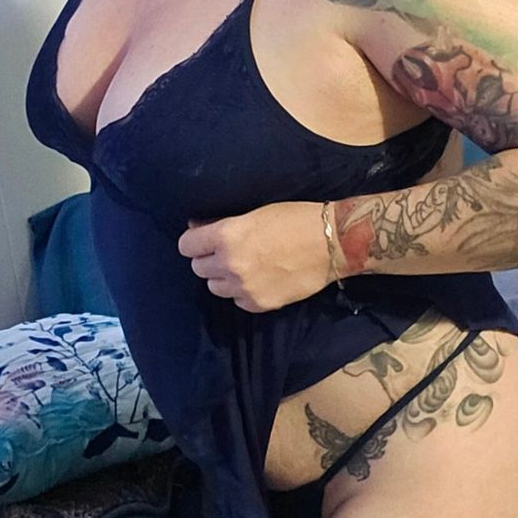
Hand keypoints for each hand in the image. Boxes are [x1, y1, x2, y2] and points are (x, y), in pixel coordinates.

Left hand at [177, 200, 334, 312]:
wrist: (331, 243)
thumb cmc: (295, 219)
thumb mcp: (254, 213)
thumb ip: (223, 225)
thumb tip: (198, 229)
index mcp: (226, 236)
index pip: (186, 246)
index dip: (194, 242)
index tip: (202, 241)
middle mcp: (229, 264)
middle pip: (198, 268)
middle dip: (209, 259)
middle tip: (227, 253)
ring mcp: (244, 287)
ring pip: (215, 287)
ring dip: (224, 278)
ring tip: (244, 268)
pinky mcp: (259, 304)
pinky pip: (237, 302)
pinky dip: (243, 293)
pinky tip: (259, 280)